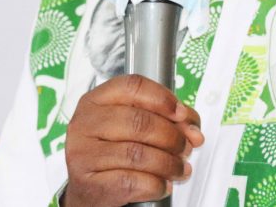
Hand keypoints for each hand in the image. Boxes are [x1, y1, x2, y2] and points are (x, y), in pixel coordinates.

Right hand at [62, 74, 203, 206]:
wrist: (86, 188)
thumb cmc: (111, 150)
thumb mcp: (130, 126)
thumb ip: (163, 119)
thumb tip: (192, 129)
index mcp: (96, 100)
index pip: (132, 86)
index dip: (162, 98)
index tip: (181, 113)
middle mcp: (86, 123)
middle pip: (139, 121)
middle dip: (172, 136)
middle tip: (186, 147)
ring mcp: (84, 154)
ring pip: (138, 154)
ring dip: (169, 164)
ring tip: (179, 168)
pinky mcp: (90, 184)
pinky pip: (132, 182)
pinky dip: (156, 185)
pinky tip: (163, 184)